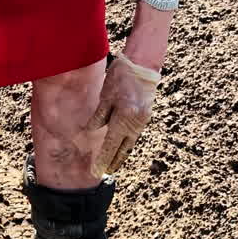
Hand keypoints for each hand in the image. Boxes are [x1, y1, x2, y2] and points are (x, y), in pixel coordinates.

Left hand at [85, 53, 160, 176]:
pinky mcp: (145, 117)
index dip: (103, 160)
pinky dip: (126, 144)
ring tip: (111, 164)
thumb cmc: (120, 78)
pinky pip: (133, 135)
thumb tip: (92, 132)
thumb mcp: (105, 96)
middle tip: (103, 173)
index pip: (110, 146)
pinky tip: (120, 148)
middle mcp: (135, 124)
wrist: (143, 66)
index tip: (96, 172)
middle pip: (122, 150)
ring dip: (120, 155)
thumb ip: (99, 116)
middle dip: (113, 163)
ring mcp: (142, 122)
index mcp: (123, 119)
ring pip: (129, 144)